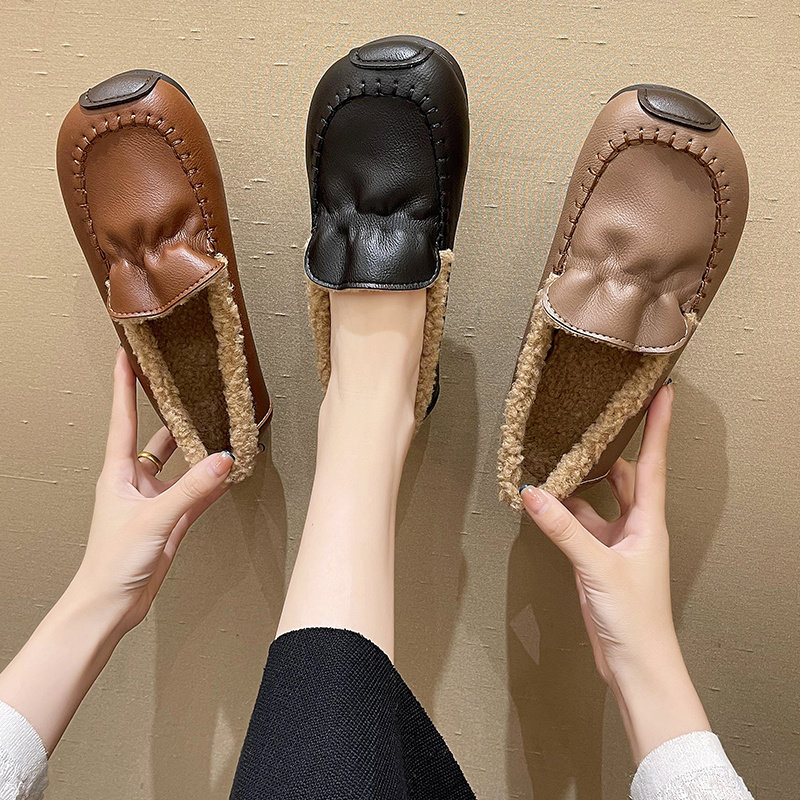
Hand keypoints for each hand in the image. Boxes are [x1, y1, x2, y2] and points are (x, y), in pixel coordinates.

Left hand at [72, 348, 234, 632]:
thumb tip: (224, 459)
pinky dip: (212, 482)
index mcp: (118, 472)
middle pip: (156, 437)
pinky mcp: (170, 520)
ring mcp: (154, 500)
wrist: (111, 604)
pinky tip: (227, 472)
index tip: (128, 355)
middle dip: (172, 413)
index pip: (122, 418)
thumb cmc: (112, 562)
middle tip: (189, 387)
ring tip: (220, 427)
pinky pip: (196, 493)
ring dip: (199, 450)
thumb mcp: (154, 519)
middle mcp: (135, 481)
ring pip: (181, 465)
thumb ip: (192, 489)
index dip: (125, 385)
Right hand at [520, 384, 710, 761]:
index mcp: (649, 522)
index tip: (663, 393)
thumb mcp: (598, 567)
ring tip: (557, 459)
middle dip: (610, 449)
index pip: (653, 463)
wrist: (635, 662)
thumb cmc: (635, 617)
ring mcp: (616, 543)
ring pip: (597, 500)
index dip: (658, 427)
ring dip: (579, 484)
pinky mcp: (597, 560)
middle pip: (624, 475)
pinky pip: (579, 526)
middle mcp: (636, 527)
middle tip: (595, 419)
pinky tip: (546, 504)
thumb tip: (534, 494)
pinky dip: (563, 514)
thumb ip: (564, 529)